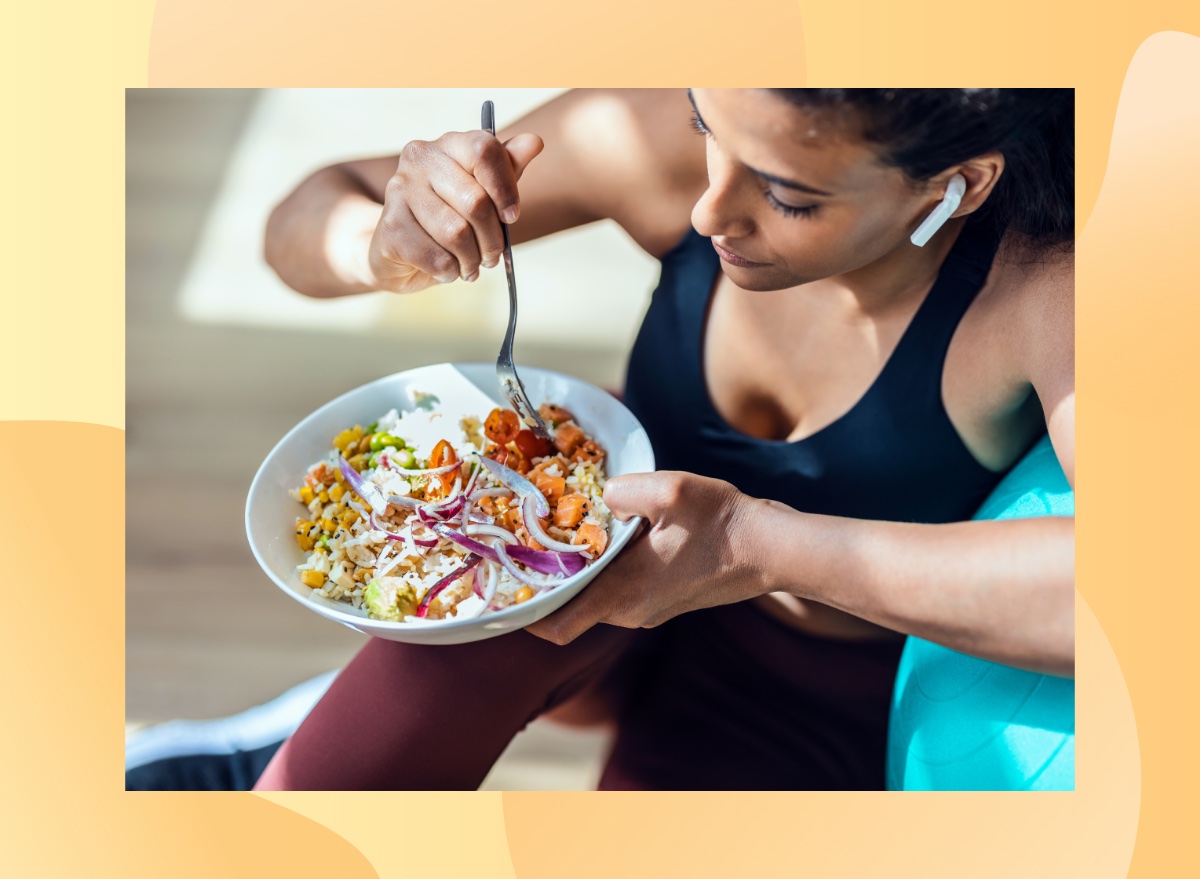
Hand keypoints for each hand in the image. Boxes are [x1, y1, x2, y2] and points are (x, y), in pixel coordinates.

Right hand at [368, 130, 543, 292]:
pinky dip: (451, 272)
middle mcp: (419, 159)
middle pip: (475, 201)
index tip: (512, 217)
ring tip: (471, 265)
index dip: (506, 188)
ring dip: (472, 259)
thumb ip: (507, 168)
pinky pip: (437, 258)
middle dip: (492, 239)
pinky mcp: (389, 228)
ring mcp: (399, 191)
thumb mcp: (482, 191)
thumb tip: (534, 142)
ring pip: (456, 234)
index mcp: (448, 144)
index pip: (485, 151)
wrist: (397, 250)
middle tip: (492, 255)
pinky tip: (448, 269)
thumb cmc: (449, 217)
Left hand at [525, 471, 763, 644]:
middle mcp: (631, 611)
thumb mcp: (672, 491)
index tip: (507, 581)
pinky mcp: (665, 597)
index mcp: (623, 594)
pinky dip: (605, 568)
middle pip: (570, 607)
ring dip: (579, 571)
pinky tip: (609, 532)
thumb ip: (624, 490)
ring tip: (565, 530)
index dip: (525, 610)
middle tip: (527, 540)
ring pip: (595, 596)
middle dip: (547, 579)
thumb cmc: (726, 524)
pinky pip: (620, 588)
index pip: (556, 625)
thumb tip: (601, 495)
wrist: (774, 548)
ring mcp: (650, 608)